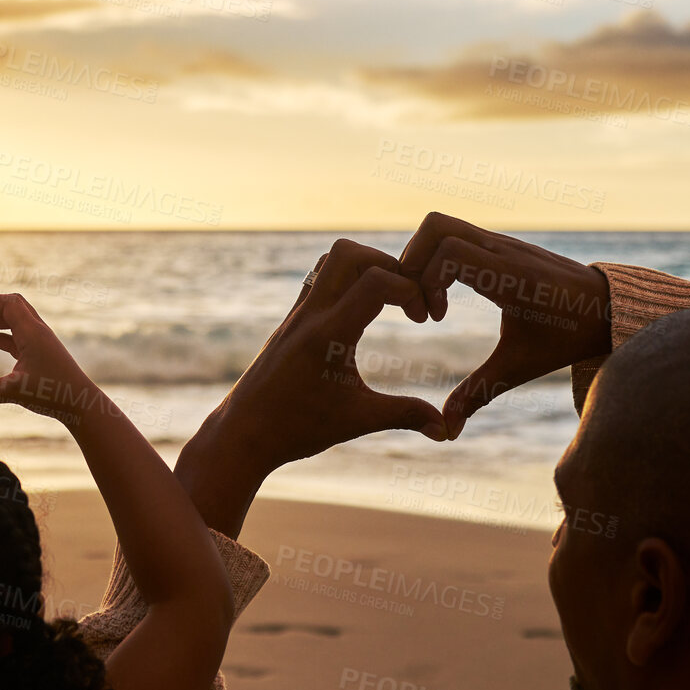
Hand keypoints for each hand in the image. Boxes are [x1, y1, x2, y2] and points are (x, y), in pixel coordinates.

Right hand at [0, 293, 101, 424]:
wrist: (80, 404)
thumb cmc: (53, 395)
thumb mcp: (16, 392)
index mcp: (32, 332)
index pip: (7, 302)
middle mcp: (37, 331)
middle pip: (10, 306)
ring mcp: (39, 341)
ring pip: (13, 320)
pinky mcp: (39, 351)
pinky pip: (16, 335)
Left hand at [205, 239, 448, 466]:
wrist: (240, 436)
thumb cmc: (297, 430)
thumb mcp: (358, 420)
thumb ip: (406, 415)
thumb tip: (449, 430)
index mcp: (329, 335)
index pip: (377, 281)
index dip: (413, 290)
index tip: (427, 318)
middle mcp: (309, 316)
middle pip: (349, 252)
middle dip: (389, 264)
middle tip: (408, 298)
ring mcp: (295, 315)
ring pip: (328, 260)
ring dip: (363, 268)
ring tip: (387, 301)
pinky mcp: (289, 322)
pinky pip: (317, 281)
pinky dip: (345, 282)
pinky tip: (361, 313)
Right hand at [397, 212, 610, 436]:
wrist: (608, 307)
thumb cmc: (566, 336)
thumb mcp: (520, 366)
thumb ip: (478, 394)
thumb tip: (447, 433)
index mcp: (510, 275)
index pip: (449, 251)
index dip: (426, 282)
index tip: (432, 319)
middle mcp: (502, 249)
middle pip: (436, 225)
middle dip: (413, 262)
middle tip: (420, 303)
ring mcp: (501, 241)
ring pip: (442, 225)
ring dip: (423, 259)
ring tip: (431, 300)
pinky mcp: (499, 243)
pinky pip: (455, 234)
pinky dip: (438, 259)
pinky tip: (449, 295)